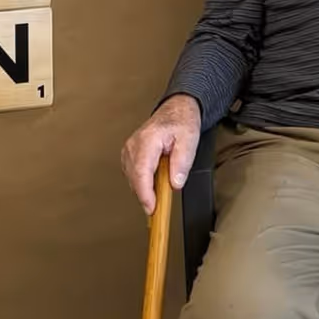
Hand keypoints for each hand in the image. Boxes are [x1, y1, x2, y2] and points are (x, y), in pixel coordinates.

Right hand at [121, 94, 200, 214]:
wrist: (177, 109)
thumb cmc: (182, 120)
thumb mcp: (190, 139)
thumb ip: (182, 162)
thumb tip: (175, 183)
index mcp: (147, 140)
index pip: (141, 172)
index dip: (145, 194)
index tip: (151, 208)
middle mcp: (134, 145)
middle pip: (135, 179)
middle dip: (147, 195)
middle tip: (161, 207)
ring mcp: (129, 149)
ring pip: (132, 179)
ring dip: (146, 189)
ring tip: (161, 189)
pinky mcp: (130, 154)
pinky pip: (133, 174)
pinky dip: (143, 182)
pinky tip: (155, 182)